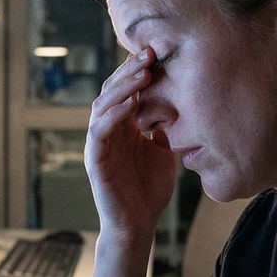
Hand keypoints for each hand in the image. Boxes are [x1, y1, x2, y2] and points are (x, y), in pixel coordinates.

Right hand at [85, 47, 176, 239]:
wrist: (138, 224)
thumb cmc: (149, 189)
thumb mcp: (163, 150)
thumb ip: (165, 127)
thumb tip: (180, 101)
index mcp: (122, 126)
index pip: (126, 90)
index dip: (137, 70)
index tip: (158, 51)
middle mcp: (107, 130)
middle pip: (112, 91)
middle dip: (130, 71)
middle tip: (150, 53)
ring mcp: (98, 144)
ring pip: (102, 106)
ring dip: (122, 88)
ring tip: (142, 74)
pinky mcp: (95, 161)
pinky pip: (99, 133)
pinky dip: (112, 116)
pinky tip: (128, 105)